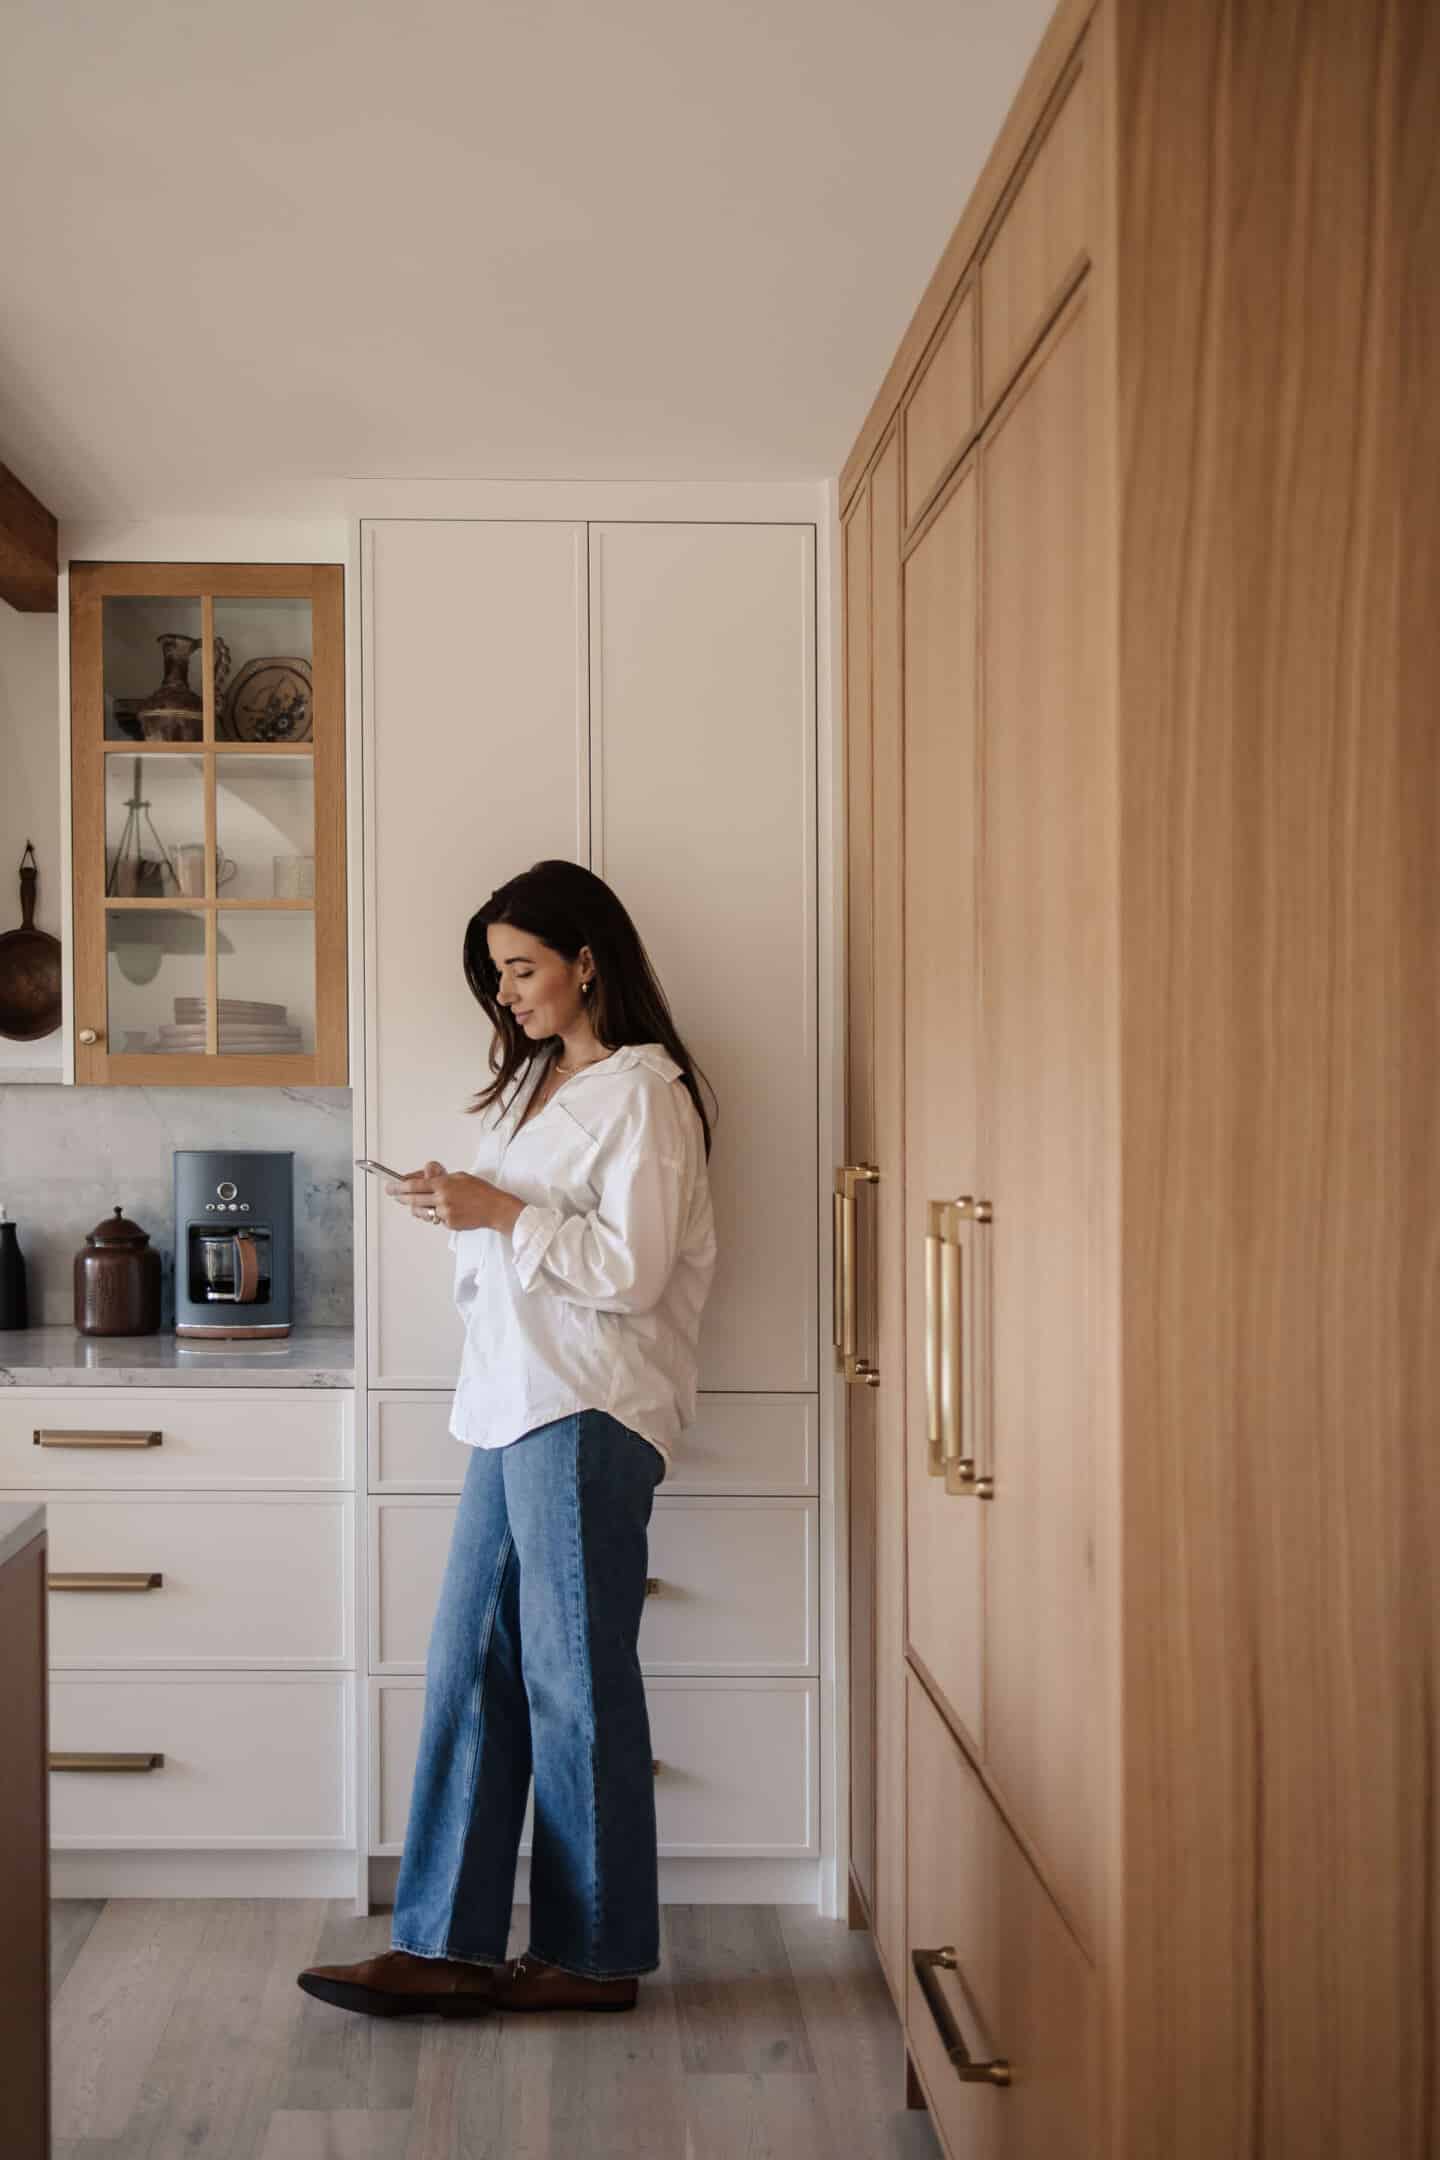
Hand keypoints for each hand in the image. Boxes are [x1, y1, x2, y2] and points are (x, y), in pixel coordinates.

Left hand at [385, 1161, 524, 1235]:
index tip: (391, 1186)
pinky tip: (447, 1210)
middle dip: (401, 1197)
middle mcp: (441, 1199)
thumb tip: (426, 1179)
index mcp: (443, 1185)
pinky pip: (437, 1219)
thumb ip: (441, 1179)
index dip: (400, 1186)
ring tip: (418, 1205)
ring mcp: (444, 1213)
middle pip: (413, 1200)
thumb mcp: (460, 1177)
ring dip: (417, 1208)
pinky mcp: (449, 1224)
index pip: (415, 1185)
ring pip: (423, 1212)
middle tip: (394, 1195)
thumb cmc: (481, 1191)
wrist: (495, 1208)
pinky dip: (437, 1215)